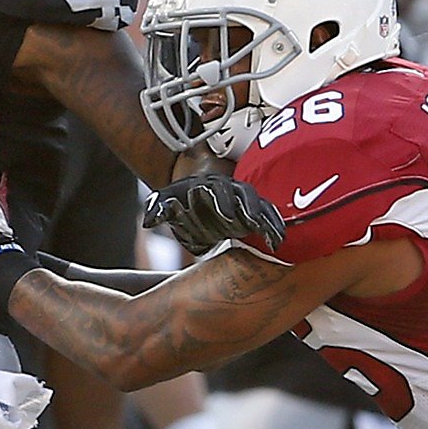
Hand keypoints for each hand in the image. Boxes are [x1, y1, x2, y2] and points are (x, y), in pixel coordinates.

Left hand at [143, 173, 285, 255]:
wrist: (192, 197)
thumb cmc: (178, 200)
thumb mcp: (165, 201)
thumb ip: (158, 209)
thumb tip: (149, 221)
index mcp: (208, 185)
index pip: (218, 189)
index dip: (223, 200)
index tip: (226, 215)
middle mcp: (230, 190)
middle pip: (245, 194)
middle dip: (250, 208)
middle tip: (254, 222)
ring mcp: (243, 202)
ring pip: (261, 206)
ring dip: (267, 221)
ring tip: (274, 239)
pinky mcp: (252, 214)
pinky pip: (268, 218)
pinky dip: (274, 228)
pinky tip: (278, 243)